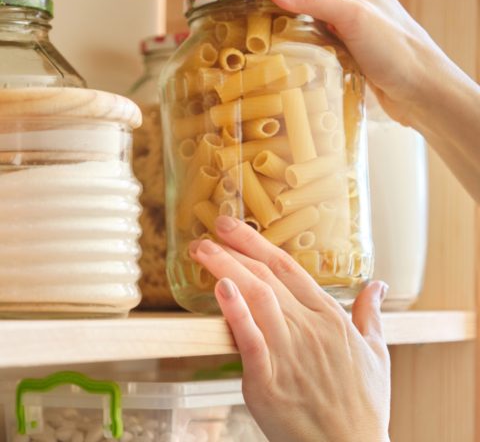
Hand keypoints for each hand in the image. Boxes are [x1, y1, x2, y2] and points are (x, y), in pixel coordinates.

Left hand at [189, 216, 390, 441]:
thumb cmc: (363, 406)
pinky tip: (220, 290)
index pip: (288, 268)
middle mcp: (308, 327)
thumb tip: (378, 285)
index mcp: (329, 317)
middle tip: (212, 228)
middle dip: (236, 248)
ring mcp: (288, 352)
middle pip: (267, 276)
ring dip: (228, 268)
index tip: (234, 227)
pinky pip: (250, 339)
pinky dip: (235, 312)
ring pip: (257, 298)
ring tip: (204, 250)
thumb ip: (372, 314)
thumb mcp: (377, 354)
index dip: (258, 243)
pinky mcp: (269, 381)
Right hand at [262, 0, 451, 127]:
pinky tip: (300, 65)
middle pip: (312, 4)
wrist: (423, 92)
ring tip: (272, 49)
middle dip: (286, 15)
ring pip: (318, 29)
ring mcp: (358, 31)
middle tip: (258, 30)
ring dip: (299, 38)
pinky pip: (327, 49)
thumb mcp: (349, 17)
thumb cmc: (395, 50)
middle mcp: (358, 4)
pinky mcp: (357, 55)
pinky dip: (313, 55)